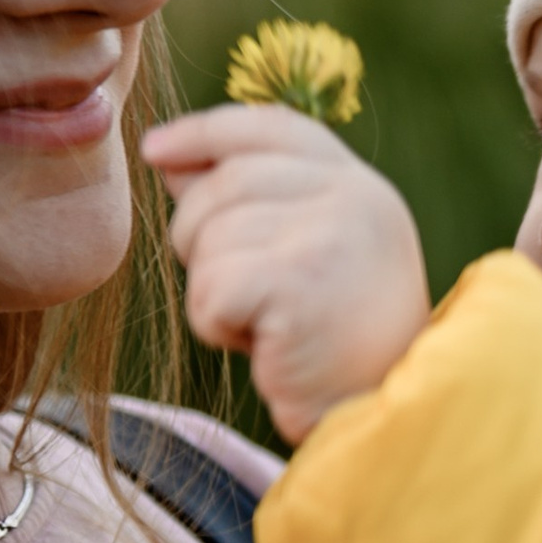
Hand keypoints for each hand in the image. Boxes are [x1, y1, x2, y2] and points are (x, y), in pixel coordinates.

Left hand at [142, 106, 428, 442]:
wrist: (385, 413)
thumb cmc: (341, 344)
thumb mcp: (310, 257)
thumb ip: (256, 202)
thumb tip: (170, 158)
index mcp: (362, 187)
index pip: (274, 128)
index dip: (207, 133)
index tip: (156, 148)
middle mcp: (354, 197)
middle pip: (225, 183)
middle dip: (198, 236)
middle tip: (234, 293)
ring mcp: (330, 233)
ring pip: (211, 239)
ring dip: (215, 293)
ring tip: (266, 326)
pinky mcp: (299, 279)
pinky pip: (211, 288)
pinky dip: (217, 326)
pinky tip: (261, 346)